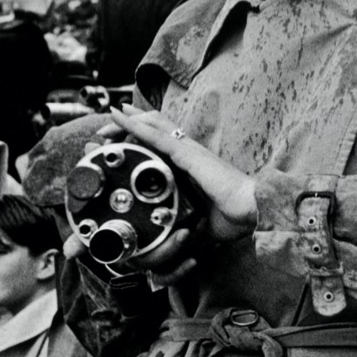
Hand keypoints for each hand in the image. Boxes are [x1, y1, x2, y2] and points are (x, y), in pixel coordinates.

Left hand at [110, 104, 256, 242]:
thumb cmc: (231, 216)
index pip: (163, 142)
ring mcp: (187, 150)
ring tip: (111, 115)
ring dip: (130, 119)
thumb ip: (184, 228)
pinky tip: (122, 117)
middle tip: (107, 129)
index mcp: (190, 164)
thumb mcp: (198, 222)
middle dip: (130, 124)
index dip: (142, 136)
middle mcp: (188, 151)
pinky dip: (136, 125)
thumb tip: (175, 242)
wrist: (249, 212)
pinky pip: (156, 135)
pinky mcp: (187, 154)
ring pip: (154, 124)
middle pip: (155, 127)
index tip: (120, 140)